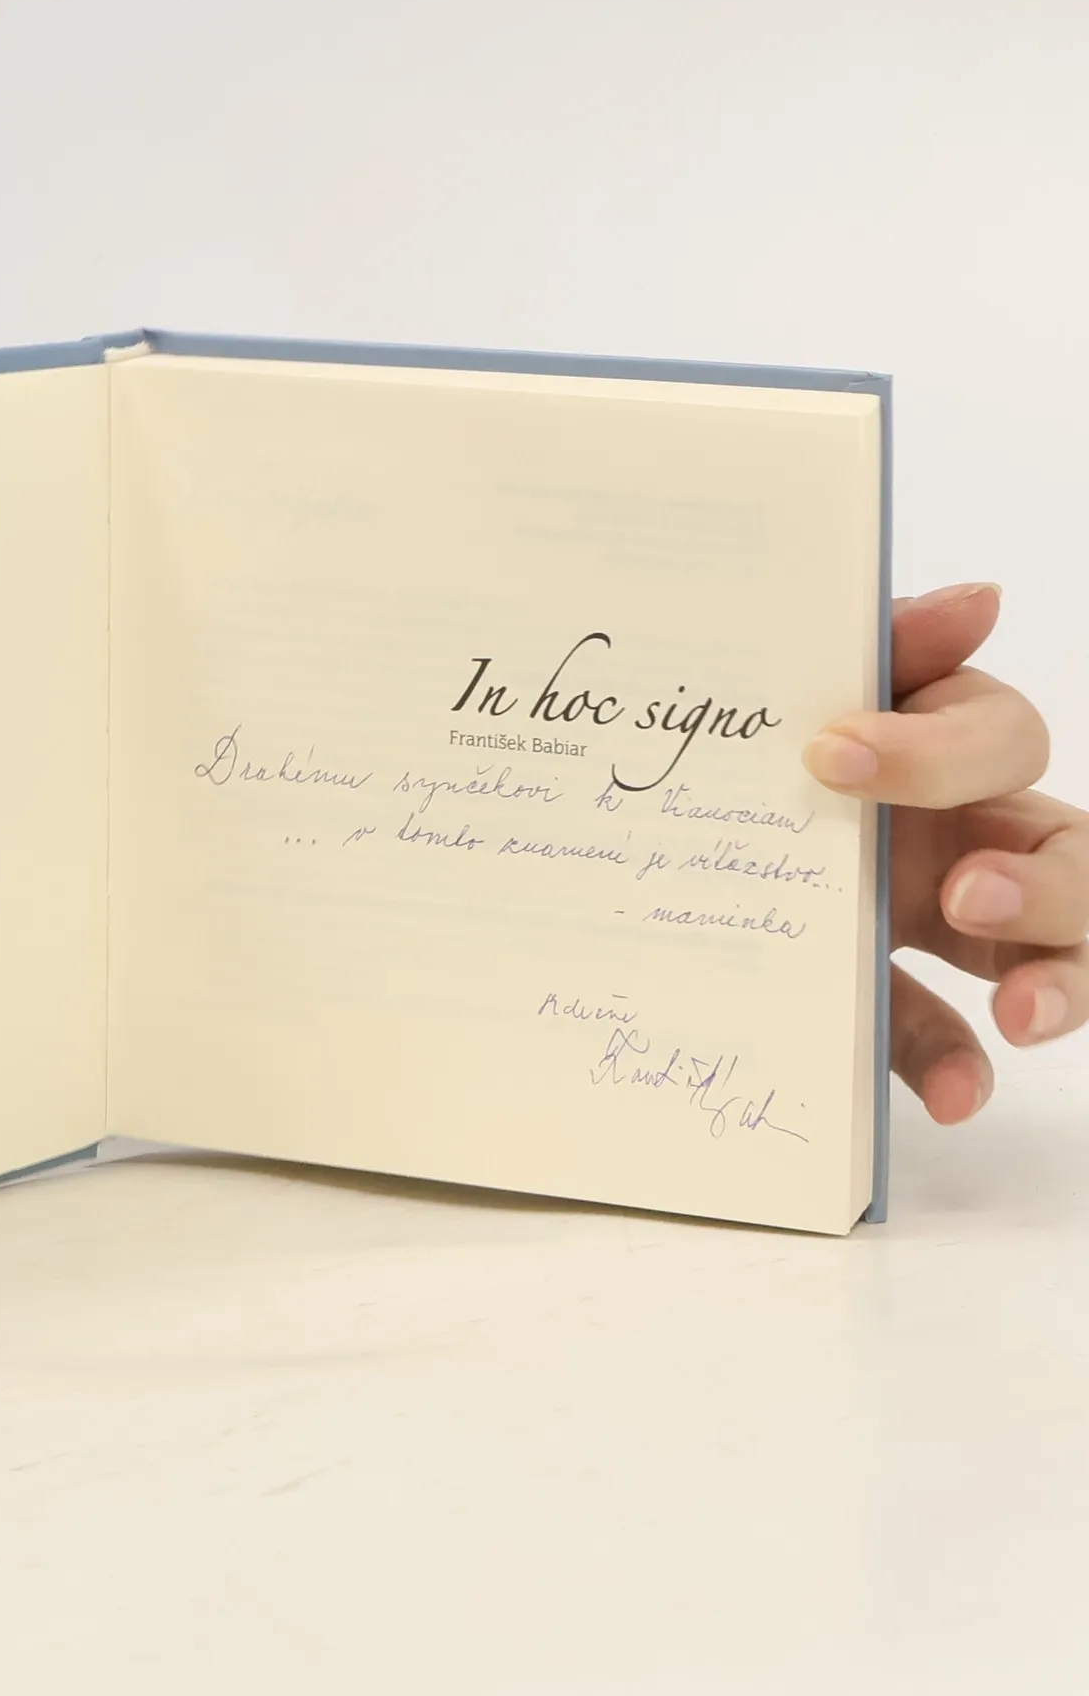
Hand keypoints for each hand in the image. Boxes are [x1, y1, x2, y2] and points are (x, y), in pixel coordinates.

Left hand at [803, 581, 1087, 1122]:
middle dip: (1045, 884)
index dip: (938, 751)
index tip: (833, 756)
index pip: (998, 737)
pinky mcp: (900, 998)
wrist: (650, 826)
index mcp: (940, 746)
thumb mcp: (800, 685)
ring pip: (1051, 952)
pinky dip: (957, 1066)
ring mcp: (947, 922)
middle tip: (967, 898)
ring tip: (1017, 1016)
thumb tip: (981, 598)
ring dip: (1056, 980)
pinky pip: (947, 1036)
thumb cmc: (749, 740)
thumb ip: (882, 646)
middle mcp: (967, 832)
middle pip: (1072, 856)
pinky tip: (951, 1097)